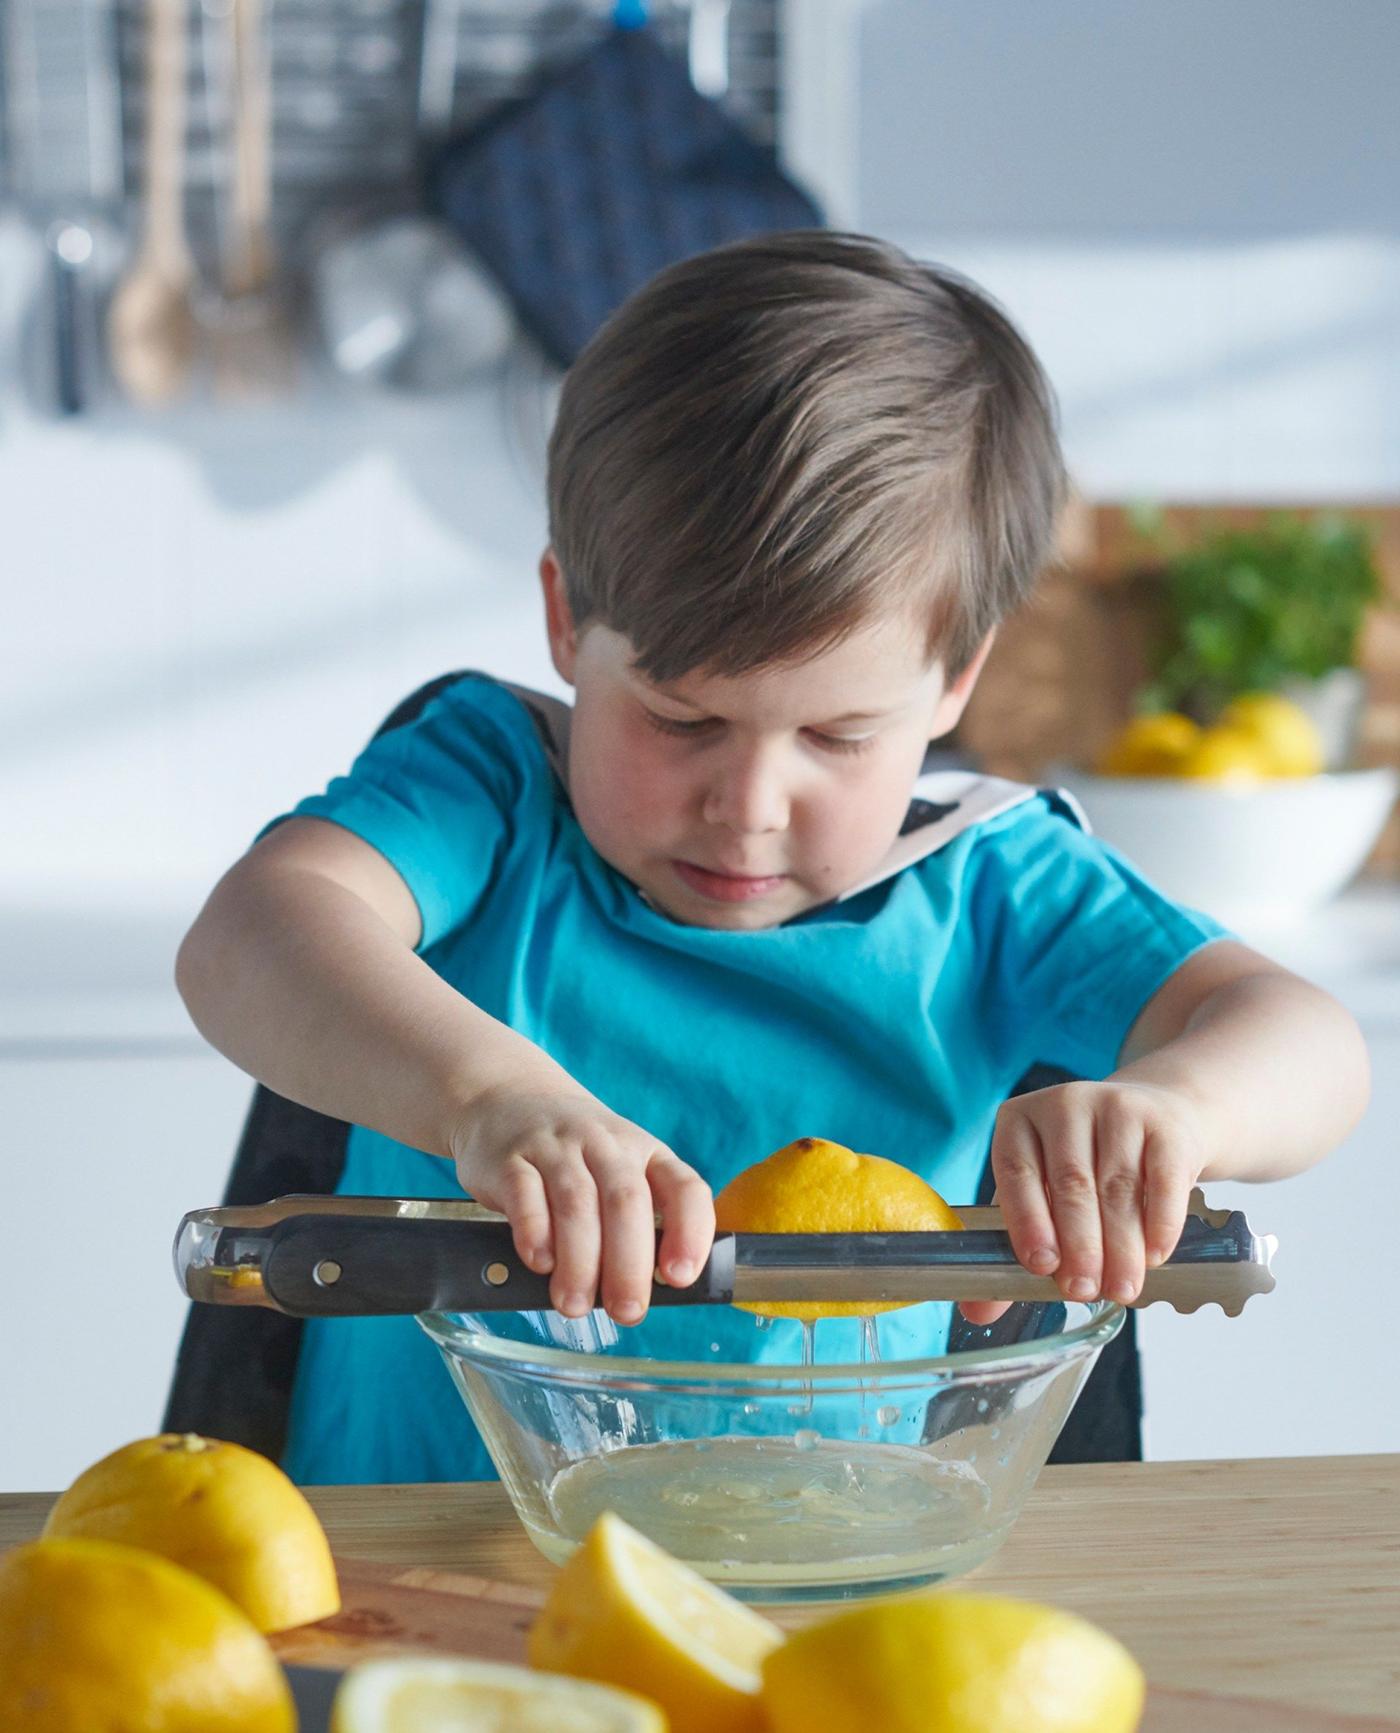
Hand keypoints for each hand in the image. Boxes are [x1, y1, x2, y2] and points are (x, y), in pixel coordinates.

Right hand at [449, 1082, 714, 1325]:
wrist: (511, 1098)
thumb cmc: (578, 1156)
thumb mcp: (620, 1171)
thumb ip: (637, 1224)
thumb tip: (645, 1293)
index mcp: (646, 1153)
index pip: (683, 1187)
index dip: (690, 1232)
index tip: (679, 1278)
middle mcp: (606, 1145)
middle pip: (626, 1202)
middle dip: (629, 1264)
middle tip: (626, 1311)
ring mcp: (557, 1148)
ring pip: (576, 1202)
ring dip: (580, 1261)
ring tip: (575, 1304)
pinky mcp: (511, 1159)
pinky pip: (526, 1194)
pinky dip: (534, 1232)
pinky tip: (540, 1263)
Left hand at [958, 1080, 1207, 1326]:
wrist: (1156, 1117)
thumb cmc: (1086, 1164)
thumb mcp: (1041, 1193)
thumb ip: (1011, 1247)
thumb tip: (977, 1312)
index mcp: (1019, 1121)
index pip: (1016, 1172)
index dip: (1027, 1221)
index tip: (1041, 1267)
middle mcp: (1064, 1105)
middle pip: (1071, 1183)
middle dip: (1078, 1245)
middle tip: (1082, 1291)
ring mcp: (1117, 1108)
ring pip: (1117, 1187)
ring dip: (1121, 1246)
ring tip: (1120, 1288)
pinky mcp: (1165, 1125)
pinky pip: (1163, 1180)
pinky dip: (1159, 1223)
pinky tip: (1155, 1256)